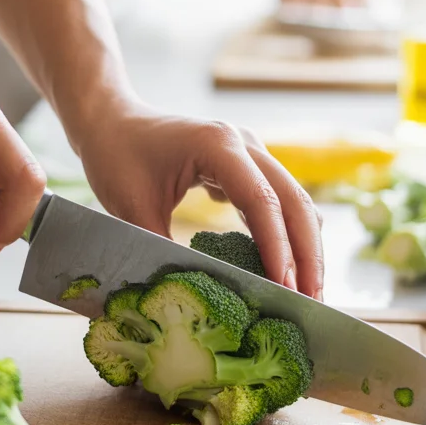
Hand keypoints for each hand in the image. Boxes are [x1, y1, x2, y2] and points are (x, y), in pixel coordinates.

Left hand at [76, 103, 323, 298]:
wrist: (113, 121)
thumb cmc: (117, 157)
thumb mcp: (132, 208)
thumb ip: (163, 249)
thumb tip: (195, 295)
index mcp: (218, 145)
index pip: (262, 202)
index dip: (278, 249)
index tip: (286, 290)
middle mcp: (245, 143)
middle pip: (295, 202)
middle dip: (307, 256)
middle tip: (312, 303)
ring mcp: (252, 152)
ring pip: (295, 202)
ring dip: (304, 248)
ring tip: (306, 295)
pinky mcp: (248, 165)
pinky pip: (279, 202)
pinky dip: (287, 236)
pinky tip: (286, 271)